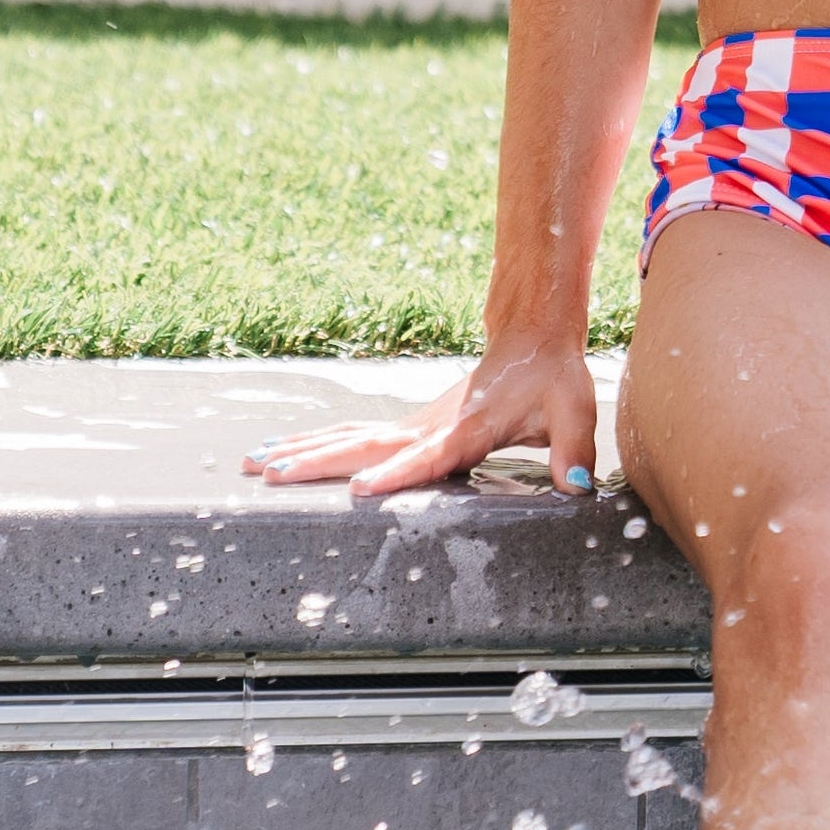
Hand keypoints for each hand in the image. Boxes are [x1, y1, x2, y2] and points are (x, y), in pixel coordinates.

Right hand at [241, 336, 605, 499]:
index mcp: (466, 429)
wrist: (532, 338)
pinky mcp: (407, 426)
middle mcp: (429, 425)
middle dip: (316, 462)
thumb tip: (576, 487)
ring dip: (302, 450)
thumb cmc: (554, 378)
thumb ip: (572, 451)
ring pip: (349, 438)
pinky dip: (314, 444)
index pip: (427, 457)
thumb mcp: (574, 411)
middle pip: (365, 446)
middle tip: (268, 474)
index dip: (396, 475)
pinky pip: (353, 437)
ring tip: (253, 463)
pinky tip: (277, 450)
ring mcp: (413, 424)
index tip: (361, 491)